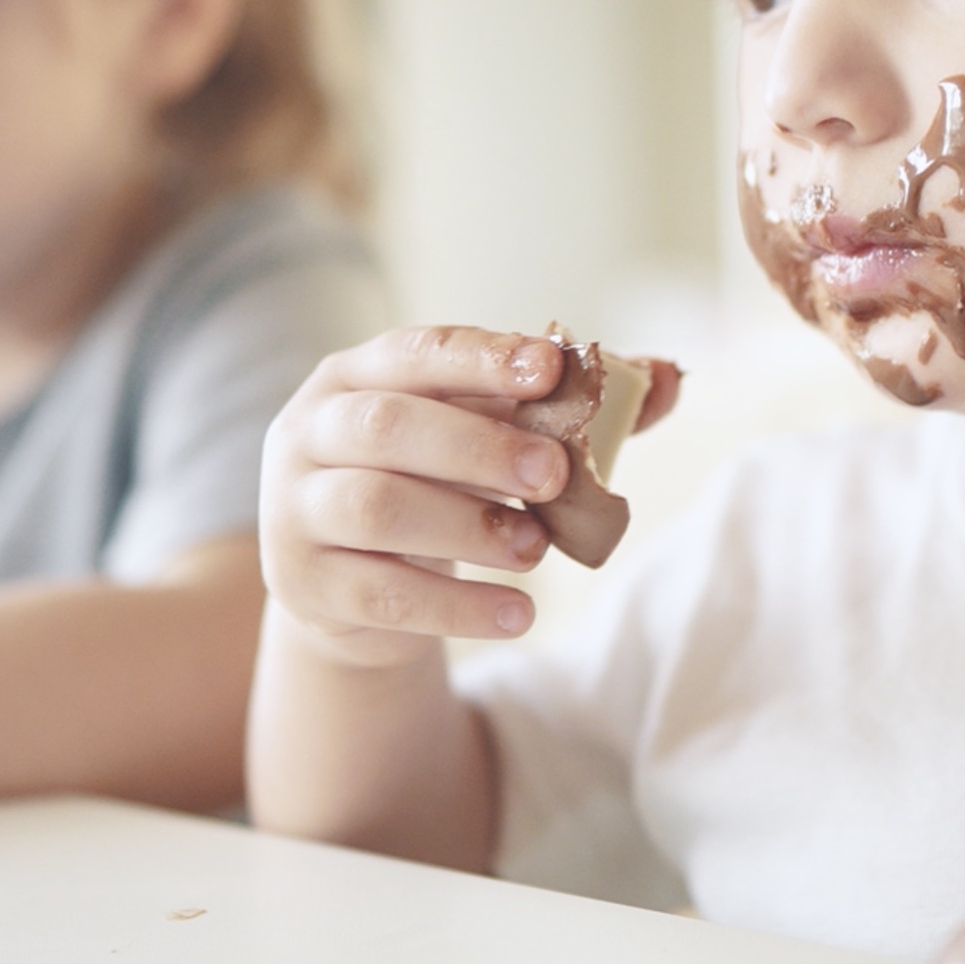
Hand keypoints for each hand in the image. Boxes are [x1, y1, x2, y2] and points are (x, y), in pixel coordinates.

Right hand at [258, 326, 678, 671]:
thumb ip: (573, 406)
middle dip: (479, 447)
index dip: (483, 358)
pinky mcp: (305, 586)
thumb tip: (668, 378)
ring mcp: (296, 510)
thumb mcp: (488, 437)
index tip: (550, 368)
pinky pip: (382, 595)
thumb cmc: (433, 483)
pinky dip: (457, 607)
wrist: (353, 585)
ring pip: (376, 508)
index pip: (418, 349)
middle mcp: (311, 431)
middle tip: (554, 474)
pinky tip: (519, 614)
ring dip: (467, 526)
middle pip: (389, 427)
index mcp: (357, 373)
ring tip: (537, 550)